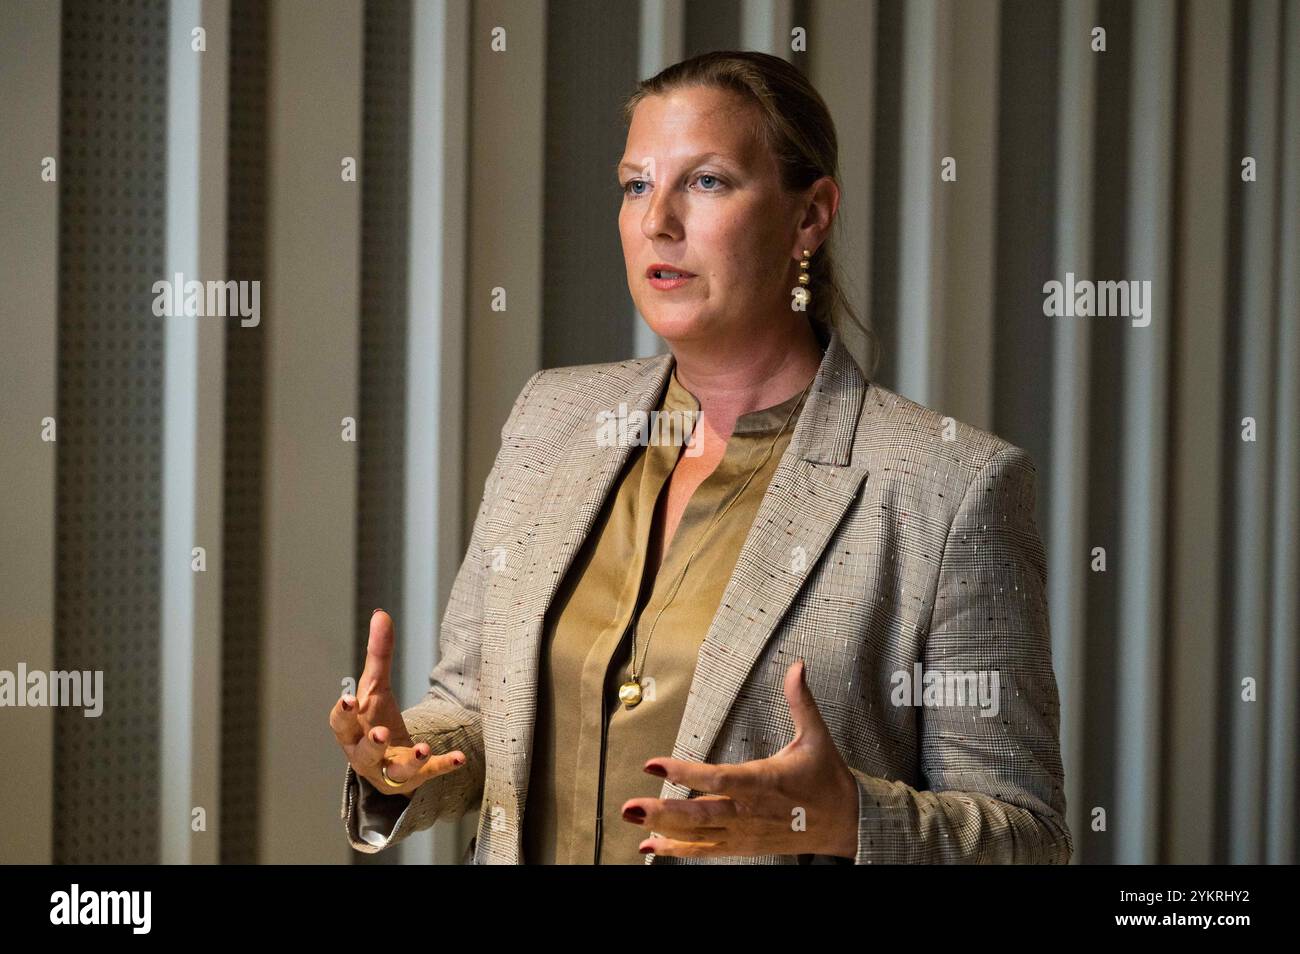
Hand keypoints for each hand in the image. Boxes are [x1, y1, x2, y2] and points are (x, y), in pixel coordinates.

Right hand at [328, 609, 466, 797]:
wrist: (386, 760)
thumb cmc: (373, 719)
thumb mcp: (376, 687)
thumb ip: (378, 654)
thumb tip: (381, 614)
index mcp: (351, 730)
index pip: (340, 724)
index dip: (342, 713)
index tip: (348, 699)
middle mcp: (364, 753)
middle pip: (362, 752)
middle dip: (371, 744)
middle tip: (379, 733)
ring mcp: (388, 769)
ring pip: (393, 770)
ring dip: (409, 761)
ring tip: (422, 749)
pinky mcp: (412, 780)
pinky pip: (427, 775)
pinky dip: (442, 766)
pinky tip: (460, 758)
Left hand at [621, 659, 859, 858]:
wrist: (846, 825)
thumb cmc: (828, 781)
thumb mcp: (816, 737)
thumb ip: (801, 701)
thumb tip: (797, 667)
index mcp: (762, 781)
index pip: (717, 778)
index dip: (685, 772)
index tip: (655, 764)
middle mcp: (748, 811)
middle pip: (699, 813)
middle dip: (663, 811)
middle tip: (630, 806)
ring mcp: (744, 833)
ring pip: (698, 834)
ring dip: (664, 830)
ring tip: (633, 822)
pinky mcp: (744, 846)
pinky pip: (707, 850)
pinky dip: (679, 849)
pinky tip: (652, 846)